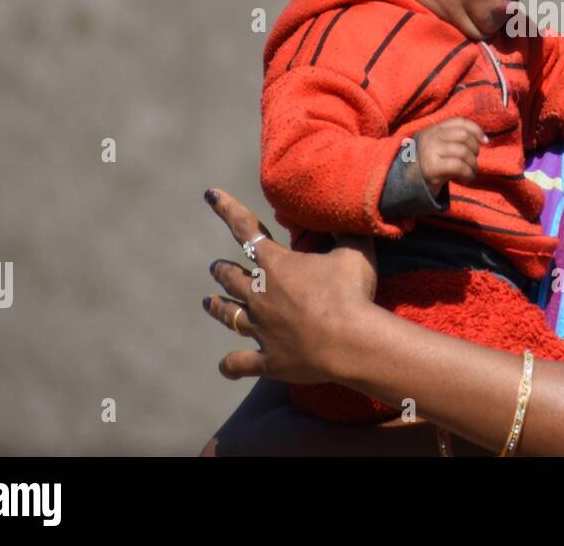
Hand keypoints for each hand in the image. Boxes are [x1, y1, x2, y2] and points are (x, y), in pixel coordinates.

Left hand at [201, 187, 378, 384]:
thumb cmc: (351, 291)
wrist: (349, 341)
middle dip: (222, 270)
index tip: (211, 194)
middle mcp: (260, 295)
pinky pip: (240, 362)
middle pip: (231, 277)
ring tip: (208, 302)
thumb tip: (348, 212)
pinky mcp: (268, 359)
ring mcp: (261, 329)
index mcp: (276, 264)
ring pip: (229, 315)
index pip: (245, 228)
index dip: (227, 208)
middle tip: (216, 267)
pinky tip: (225, 368)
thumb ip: (347, 230)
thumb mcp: (355, 250)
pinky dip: (231, 365)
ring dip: (218, 307)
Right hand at [415, 118, 487, 192]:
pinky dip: (467, 174)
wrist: (409, 184)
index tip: (485, 141)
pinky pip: (458, 166)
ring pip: (463, 152)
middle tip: (473, 162)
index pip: (459, 121)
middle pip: (464, 135)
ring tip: (470, 173)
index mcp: (434, 129)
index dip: (476, 129)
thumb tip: (483, 139)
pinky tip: (465, 179)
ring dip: (473, 165)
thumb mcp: (440, 147)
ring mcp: (430, 150)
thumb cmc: (431, 166)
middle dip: (475, 149)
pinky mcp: (432, 166)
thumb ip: (455, 139)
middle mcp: (431, 136)